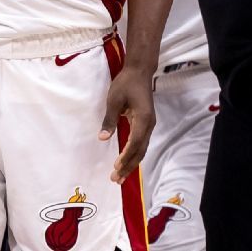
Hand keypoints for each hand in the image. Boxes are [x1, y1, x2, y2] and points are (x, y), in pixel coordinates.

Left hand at [99, 66, 154, 183]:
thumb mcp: (114, 100)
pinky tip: (126, 162)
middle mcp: (149, 124)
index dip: (126, 155)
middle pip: (140, 150)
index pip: (135, 142)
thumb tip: (103, 138)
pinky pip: (141, 143)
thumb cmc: (126, 83)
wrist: (139, 72)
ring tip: (120, 176)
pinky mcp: (146, 123)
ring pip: (141, 148)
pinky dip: (133, 154)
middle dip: (128, 166)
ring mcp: (149, 124)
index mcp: (143, 118)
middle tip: (116, 179)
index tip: (117, 166)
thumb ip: (109, 120)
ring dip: (131, 163)